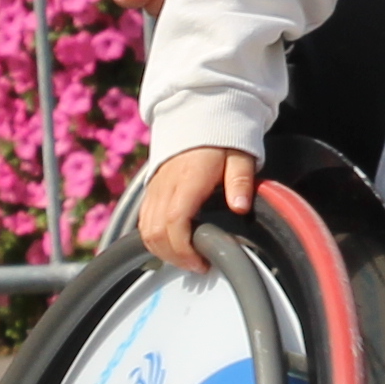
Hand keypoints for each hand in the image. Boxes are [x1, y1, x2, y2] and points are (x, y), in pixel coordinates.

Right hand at [134, 144, 252, 270]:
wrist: (197, 117)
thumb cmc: (222, 140)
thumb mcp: (240, 156)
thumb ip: (240, 181)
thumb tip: (241, 207)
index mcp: (189, 179)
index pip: (175, 220)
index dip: (184, 248)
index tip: (201, 262)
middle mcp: (166, 185)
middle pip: (156, 231)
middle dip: (174, 256)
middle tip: (198, 266)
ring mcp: (154, 189)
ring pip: (146, 230)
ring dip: (163, 251)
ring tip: (188, 259)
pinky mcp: (150, 191)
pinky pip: (143, 221)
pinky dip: (154, 239)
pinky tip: (173, 247)